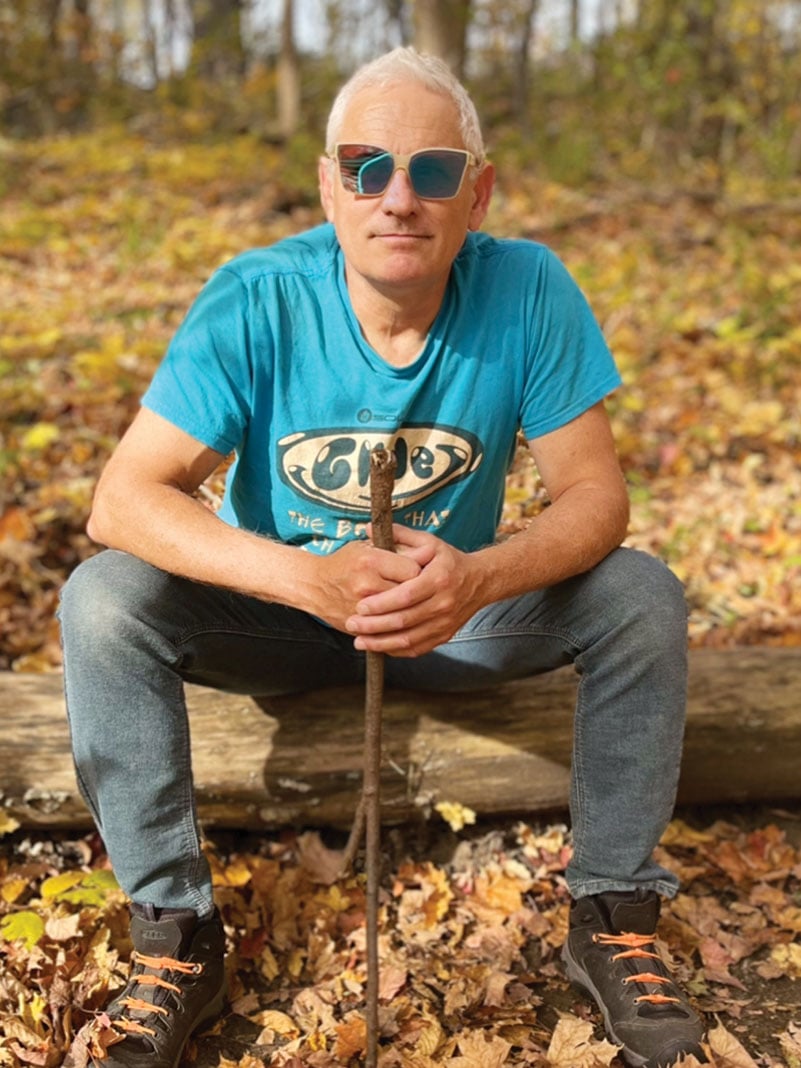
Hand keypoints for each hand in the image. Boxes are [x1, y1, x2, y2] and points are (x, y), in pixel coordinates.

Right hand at [304, 536, 421, 631]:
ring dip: (411, 610)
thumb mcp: (367, 546)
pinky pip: (389, 630)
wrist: (314, 586)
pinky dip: (399, 627)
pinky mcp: (361, 626)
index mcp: (371, 561)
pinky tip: (403, 620)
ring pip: (402, 614)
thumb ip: (396, 547)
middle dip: (420, 591)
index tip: (424, 570)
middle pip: (410, 593)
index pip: (413, 569)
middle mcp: (367, 585)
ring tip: (414, 603)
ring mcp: (363, 609)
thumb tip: (429, 552)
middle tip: (422, 588)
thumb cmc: (344, 563)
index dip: (422, 570)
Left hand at [344, 525, 482, 656]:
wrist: (480, 582)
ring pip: (408, 639)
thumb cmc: (450, 561)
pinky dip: (396, 650)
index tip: (360, 606)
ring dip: (381, 642)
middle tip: (352, 624)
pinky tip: (379, 646)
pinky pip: (417, 648)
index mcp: (438, 579)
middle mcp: (443, 603)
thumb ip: (400, 535)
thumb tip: (369, 528)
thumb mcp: (430, 543)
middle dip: (374, 625)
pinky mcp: (444, 636)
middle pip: (404, 620)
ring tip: (359, 640)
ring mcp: (444, 623)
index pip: (405, 595)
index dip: (381, 603)